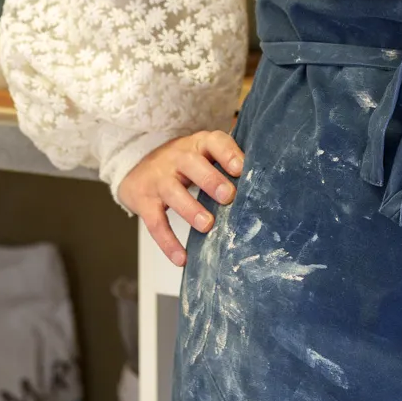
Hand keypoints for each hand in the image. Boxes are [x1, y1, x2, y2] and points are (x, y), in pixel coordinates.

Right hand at [118, 130, 242, 266]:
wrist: (137, 169)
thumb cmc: (183, 164)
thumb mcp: (203, 155)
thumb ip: (227, 163)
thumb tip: (264, 183)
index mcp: (197, 145)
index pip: (213, 142)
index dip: (227, 153)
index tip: (241, 168)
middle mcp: (176, 158)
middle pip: (192, 164)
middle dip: (210, 180)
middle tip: (228, 196)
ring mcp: (158, 179)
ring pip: (172, 192)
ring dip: (190, 209)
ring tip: (207, 225)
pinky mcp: (145, 202)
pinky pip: (155, 223)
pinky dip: (168, 242)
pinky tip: (181, 258)